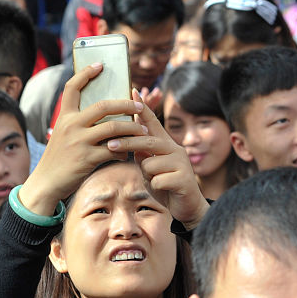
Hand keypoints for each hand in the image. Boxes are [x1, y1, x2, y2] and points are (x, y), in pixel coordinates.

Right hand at [18, 63, 147, 215]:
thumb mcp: (62, 135)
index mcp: (64, 117)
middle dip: (126, 104)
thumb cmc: (58, 158)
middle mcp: (71, 125)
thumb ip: (78, 123)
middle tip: (139, 106)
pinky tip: (128, 153)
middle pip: (103, 105)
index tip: (100, 64)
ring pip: (113, 128)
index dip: (86, 73)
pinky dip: (124, 150)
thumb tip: (103, 113)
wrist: (45, 183)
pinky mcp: (86, 159)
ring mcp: (79, 142)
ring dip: (132, 128)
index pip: (72, 87)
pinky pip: (113, 150)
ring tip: (143, 130)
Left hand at [108, 90, 207, 229]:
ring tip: (155, 180)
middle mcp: (175, 149)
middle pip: (147, 140)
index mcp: (166, 144)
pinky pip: (158, 180)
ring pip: (150, 164)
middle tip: (109, 145)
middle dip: (127, 143)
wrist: (187, 207)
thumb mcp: (150, 168)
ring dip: (147, 175)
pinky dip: (155, 187)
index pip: (153, 122)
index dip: (143, 108)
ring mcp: (182, 163)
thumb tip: (129, 141)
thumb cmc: (165, 185)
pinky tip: (163, 190)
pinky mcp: (184, 179)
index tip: (133, 90)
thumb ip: (142, 154)